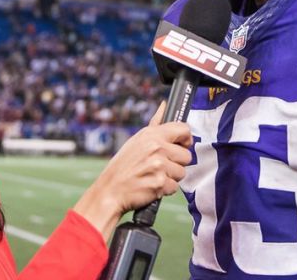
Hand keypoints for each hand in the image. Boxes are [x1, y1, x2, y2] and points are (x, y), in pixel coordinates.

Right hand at [72, 102, 192, 237]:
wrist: (110, 190)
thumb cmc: (123, 166)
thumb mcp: (136, 140)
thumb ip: (155, 125)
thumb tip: (164, 106)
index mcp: (152, 135)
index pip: (184, 129)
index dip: (185, 139)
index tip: (182, 145)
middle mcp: (157, 148)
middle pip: (187, 155)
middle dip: (177, 163)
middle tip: (161, 166)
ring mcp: (159, 166)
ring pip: (182, 172)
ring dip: (171, 177)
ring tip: (154, 175)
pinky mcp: (160, 183)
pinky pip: (175, 187)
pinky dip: (165, 189)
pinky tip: (152, 185)